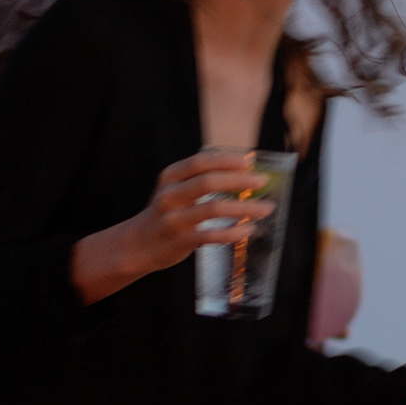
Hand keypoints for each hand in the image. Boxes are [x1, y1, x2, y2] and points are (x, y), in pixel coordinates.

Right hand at [70, 151, 274, 304]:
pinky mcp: (180, 240)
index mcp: (170, 177)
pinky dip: (234, 232)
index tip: (249, 161)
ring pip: (214, 208)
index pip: (200, 162)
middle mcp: (169, 195)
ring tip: (266, 208)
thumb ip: (200, 179)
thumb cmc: (168, 213)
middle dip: (240, 180)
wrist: (140, 244)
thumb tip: (245, 172)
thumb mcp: (175, 190)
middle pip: (209, 182)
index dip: (226, 160)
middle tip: (263, 182)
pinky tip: (249, 229)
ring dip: (244, 208)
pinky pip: (213, 235)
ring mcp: (173, 218)